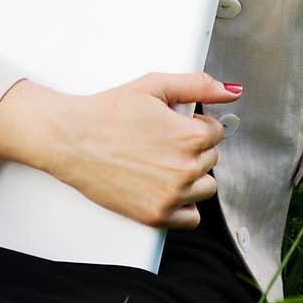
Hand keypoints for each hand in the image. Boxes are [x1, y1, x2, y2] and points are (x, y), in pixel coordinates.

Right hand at [48, 71, 241, 229]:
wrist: (71, 140)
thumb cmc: (107, 112)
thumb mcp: (154, 86)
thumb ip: (197, 85)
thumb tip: (231, 91)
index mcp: (189, 136)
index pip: (217, 131)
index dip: (194, 124)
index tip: (174, 125)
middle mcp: (185, 169)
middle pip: (211, 158)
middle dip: (192, 148)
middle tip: (161, 141)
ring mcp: (172, 196)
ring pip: (206, 187)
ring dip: (191, 176)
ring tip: (161, 163)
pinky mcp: (156, 216)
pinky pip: (192, 217)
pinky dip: (183, 205)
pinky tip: (163, 187)